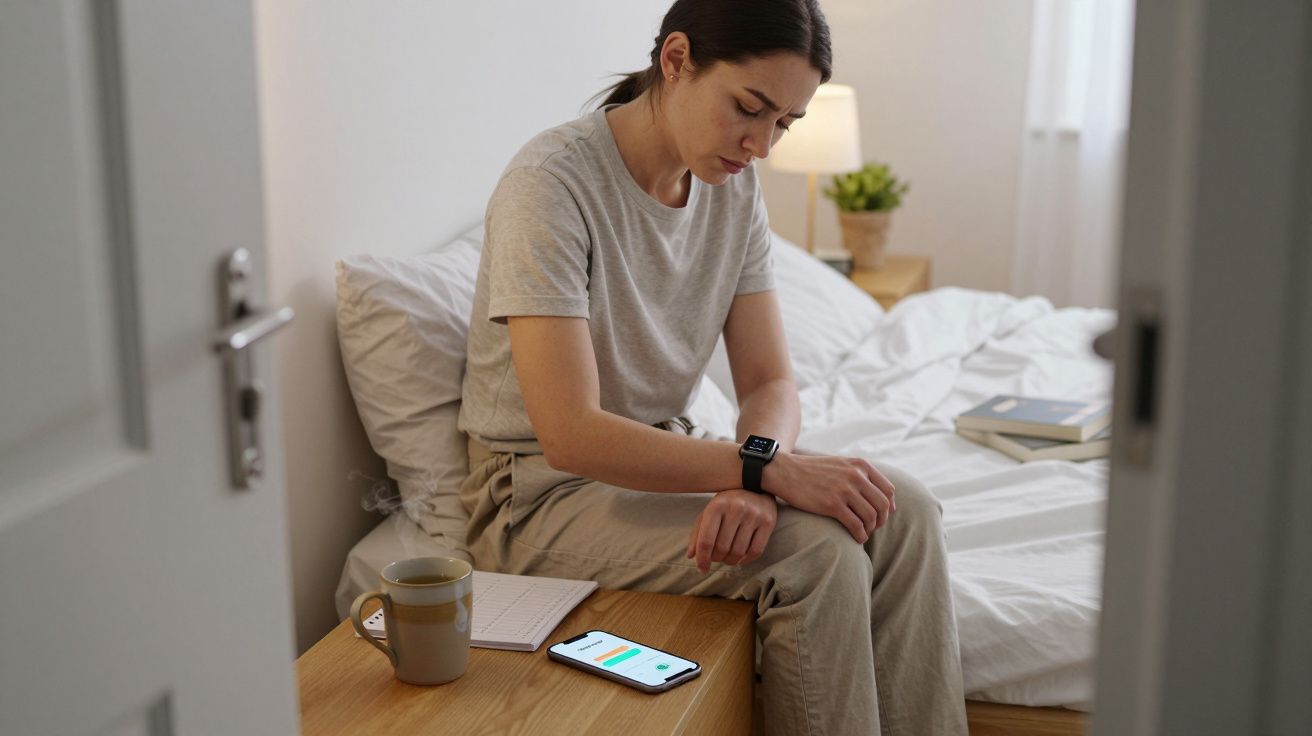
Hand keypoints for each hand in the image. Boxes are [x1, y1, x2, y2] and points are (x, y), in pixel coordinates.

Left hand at [686, 489, 777, 573]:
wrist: (755, 485)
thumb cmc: (727, 502)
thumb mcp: (709, 512)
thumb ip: (698, 533)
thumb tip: (691, 556)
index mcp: (717, 505)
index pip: (706, 540)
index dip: (702, 559)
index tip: (702, 569)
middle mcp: (736, 508)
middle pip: (722, 548)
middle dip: (717, 559)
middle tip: (716, 558)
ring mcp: (754, 514)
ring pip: (739, 552)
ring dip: (730, 561)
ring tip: (727, 558)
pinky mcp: (768, 521)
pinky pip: (756, 551)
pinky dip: (746, 560)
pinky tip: (741, 559)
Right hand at [763, 452, 895, 543]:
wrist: (786, 472)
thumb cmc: (812, 471)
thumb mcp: (840, 464)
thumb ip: (859, 474)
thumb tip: (878, 495)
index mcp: (860, 465)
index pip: (888, 490)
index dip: (889, 506)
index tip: (884, 515)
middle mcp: (856, 476)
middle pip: (882, 505)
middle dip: (881, 520)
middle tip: (874, 527)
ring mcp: (845, 490)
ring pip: (871, 517)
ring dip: (870, 529)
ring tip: (863, 533)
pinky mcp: (832, 505)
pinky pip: (856, 525)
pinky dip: (860, 535)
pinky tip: (857, 538)